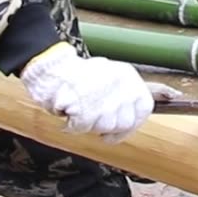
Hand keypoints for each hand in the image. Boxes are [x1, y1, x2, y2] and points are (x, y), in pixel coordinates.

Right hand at [19, 44, 154, 142]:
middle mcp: (122, 88)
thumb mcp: (108, 73)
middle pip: (125, 122)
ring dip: (92, 123)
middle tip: (95, 116)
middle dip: (109, 125)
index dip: (135, 121)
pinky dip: (76, 124)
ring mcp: (107, 102)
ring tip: (81, 107)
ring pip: (106, 127)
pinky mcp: (89, 113)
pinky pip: (85, 128)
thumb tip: (129, 111)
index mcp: (128, 76)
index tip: (124, 128)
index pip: (145, 107)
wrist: (52, 68)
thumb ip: (122, 92)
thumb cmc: (77, 73)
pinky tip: (72, 112)